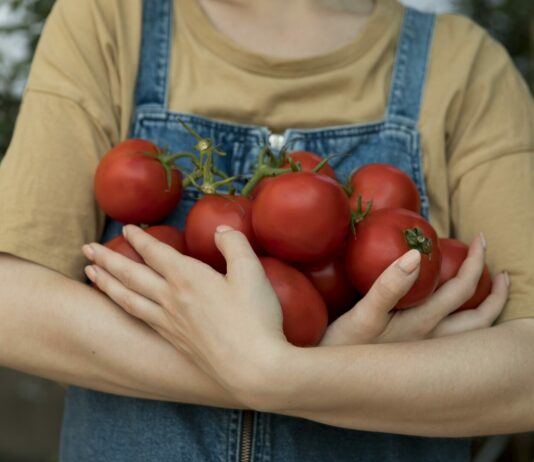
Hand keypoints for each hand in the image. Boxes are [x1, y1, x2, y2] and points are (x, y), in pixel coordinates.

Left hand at [83, 225, 287, 401]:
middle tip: (87, 248)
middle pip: (131, 274)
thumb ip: (235, 244)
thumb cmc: (255, 318)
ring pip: (128, 298)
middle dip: (108, 258)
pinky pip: (139, 318)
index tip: (126, 229)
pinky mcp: (174, 341)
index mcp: (188, 278)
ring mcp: (169, 322)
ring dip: (106, 283)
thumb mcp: (251, 272)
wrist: (253, 368)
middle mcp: (172, 299)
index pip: (155, 252)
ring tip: (90, 273)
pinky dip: (124, 306)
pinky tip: (123, 306)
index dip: (139, 239)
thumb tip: (221, 230)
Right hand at [321, 234, 508, 345]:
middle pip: (479, 320)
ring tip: (490, 293)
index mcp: (422, 326)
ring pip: (469, 335)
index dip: (475, 263)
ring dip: (486, 312)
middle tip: (500, 272)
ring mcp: (424, 352)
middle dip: (495, 294)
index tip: (479, 239)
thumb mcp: (362, 315)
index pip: (461, 291)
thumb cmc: (341, 347)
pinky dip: (463, 324)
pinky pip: (452, 340)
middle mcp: (431, 342)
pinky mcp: (413, 357)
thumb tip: (415, 256)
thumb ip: (388, 286)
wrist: (328, 379)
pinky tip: (450, 314)